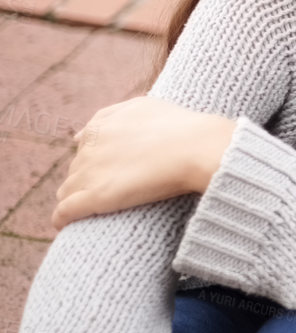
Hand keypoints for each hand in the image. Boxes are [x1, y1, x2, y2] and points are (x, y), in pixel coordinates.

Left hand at [54, 97, 235, 228]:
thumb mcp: (143, 107)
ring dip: (74, 198)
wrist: (197, 147)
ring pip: (67, 190)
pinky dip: (62, 218)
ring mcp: (90, 172)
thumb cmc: (180, 127)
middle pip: (77, 169)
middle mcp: (89, 148)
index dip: (97, 161)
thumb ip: (111, 115)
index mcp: (100, 127)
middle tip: (113, 191)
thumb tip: (77, 135)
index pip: (84, 147)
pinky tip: (64, 225)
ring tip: (88, 211)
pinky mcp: (96, 197)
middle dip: (87, 179)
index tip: (113, 171)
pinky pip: (65, 211)